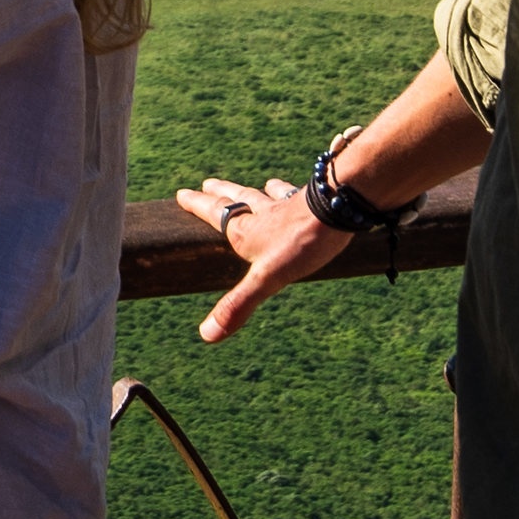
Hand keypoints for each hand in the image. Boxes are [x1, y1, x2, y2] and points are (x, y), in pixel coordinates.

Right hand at [169, 174, 350, 344]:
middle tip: (206, 184)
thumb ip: (237, 305)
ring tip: (245, 187)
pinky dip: (286, 190)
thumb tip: (206, 334)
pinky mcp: (308, 200)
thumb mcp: (266, 280)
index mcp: (245, 231)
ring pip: (261, 195)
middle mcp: (262, 214)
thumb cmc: (300, 244)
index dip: (197, 205)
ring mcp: (286, 205)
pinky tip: (288, 188)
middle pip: (235, 199)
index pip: (214, 214)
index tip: (181, 194)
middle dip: (218, 194)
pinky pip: (293, 194)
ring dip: (249, 191)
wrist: (337, 209)